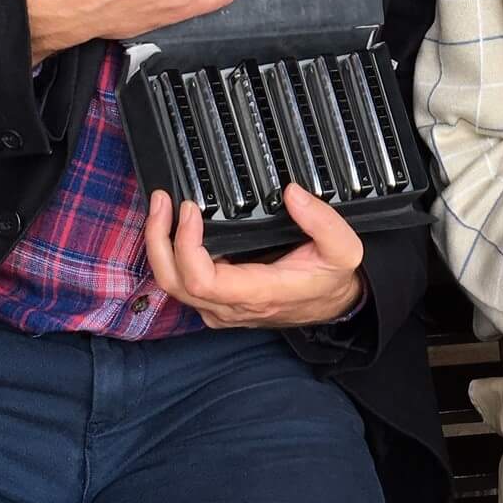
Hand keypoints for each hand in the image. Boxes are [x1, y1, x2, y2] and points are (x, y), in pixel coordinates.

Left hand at [143, 185, 366, 329]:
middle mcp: (232, 307)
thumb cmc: (332, 279)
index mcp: (258, 294)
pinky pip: (182, 283)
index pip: (202, 280)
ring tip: (162, 208)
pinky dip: (172, 254)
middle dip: (159, 240)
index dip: (186, 245)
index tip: (190, 209)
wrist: (332, 305)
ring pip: (173, 285)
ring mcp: (221, 309)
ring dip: (160, 245)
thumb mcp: (343, 249)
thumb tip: (291, 193)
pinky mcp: (218, 304)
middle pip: (175, 282)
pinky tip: (174, 228)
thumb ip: (322, 221)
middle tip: (163, 201)